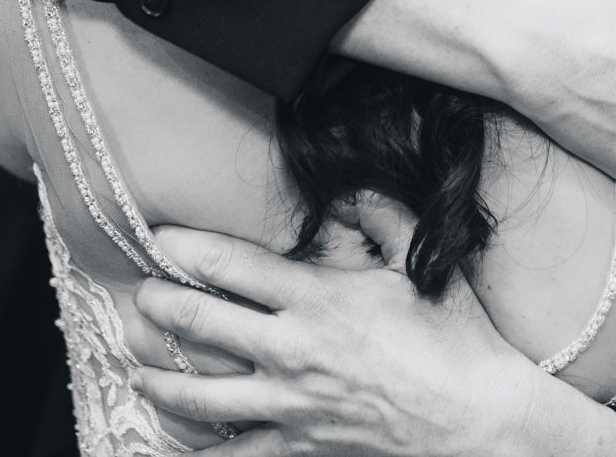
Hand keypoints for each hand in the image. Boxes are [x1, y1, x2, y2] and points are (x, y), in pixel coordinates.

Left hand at [132, 206, 615, 456]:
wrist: (477, 417)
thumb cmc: (455, 338)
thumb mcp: (422, 262)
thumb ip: (382, 214)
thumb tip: (348, 186)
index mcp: (319, 299)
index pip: (234, 266)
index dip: (188, 248)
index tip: (160, 238)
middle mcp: (293, 351)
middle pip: (203, 324)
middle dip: (161, 306)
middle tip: (141, 296)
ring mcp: (292, 404)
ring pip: (202, 395)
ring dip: (161, 379)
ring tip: (138, 368)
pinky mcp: (300, 445)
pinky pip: (235, 453)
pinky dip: (199, 451)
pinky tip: (173, 440)